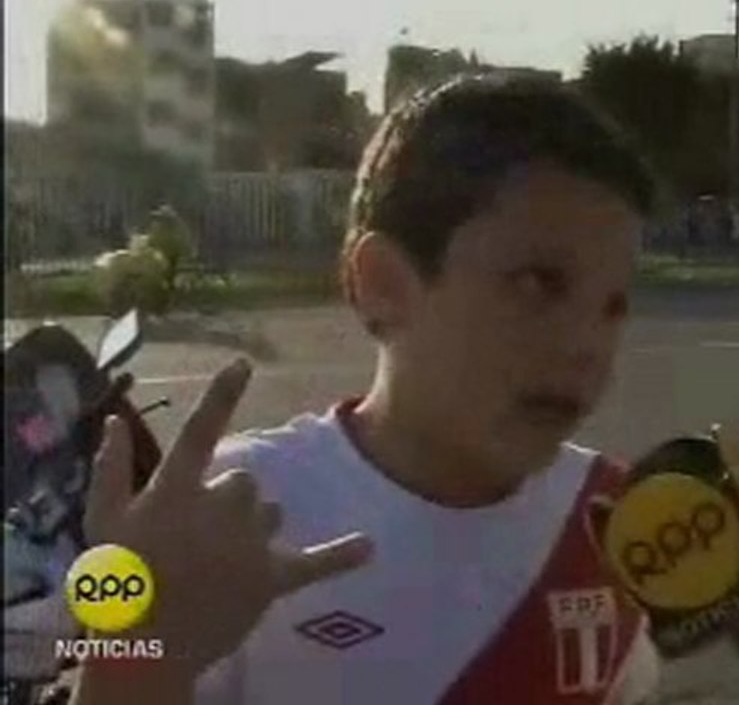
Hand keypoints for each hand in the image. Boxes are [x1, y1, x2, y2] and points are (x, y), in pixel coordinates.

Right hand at [82, 358, 372, 678]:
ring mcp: (252, 542)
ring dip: (255, 526)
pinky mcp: (273, 577)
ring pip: (271, 512)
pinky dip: (342, 555)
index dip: (223, 394)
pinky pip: (316, 562)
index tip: (245, 363)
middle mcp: (223, 506)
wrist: (143, 646)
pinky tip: (369, 548)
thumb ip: (109, 467)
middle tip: (202, 535)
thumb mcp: (100, 519)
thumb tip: (113, 419)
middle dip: (230, 501)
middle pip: (245, 482)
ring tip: (224, 559)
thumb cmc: (116, 580)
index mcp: (179, 488)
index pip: (202, 430)